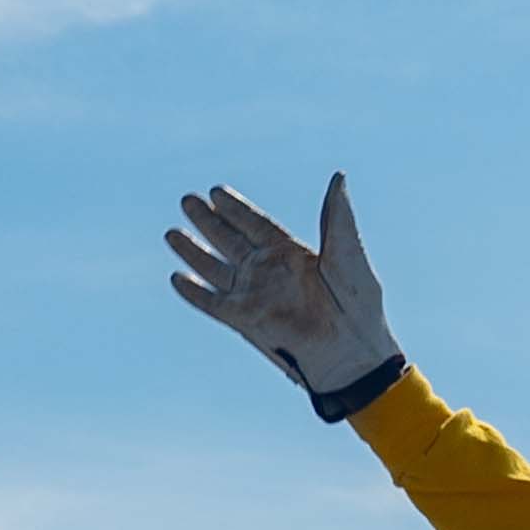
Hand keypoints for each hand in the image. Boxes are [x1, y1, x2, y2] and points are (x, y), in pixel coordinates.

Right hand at [167, 175, 401, 404]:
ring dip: (193, 252)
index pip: (255, 224)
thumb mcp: (347, 253)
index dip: (236, 208)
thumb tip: (338, 177)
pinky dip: (194, 291)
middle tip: (187, 200)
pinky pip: (212, 303)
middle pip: (229, 241)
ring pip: (214, 268)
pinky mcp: (244, 319)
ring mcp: (254, 296)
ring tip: (171, 233)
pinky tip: (176, 278)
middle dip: (207, 221)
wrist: (350, 352)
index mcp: (292, 253)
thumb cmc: (357, 304)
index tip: (216, 191)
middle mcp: (268, 272)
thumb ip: (336, 217)